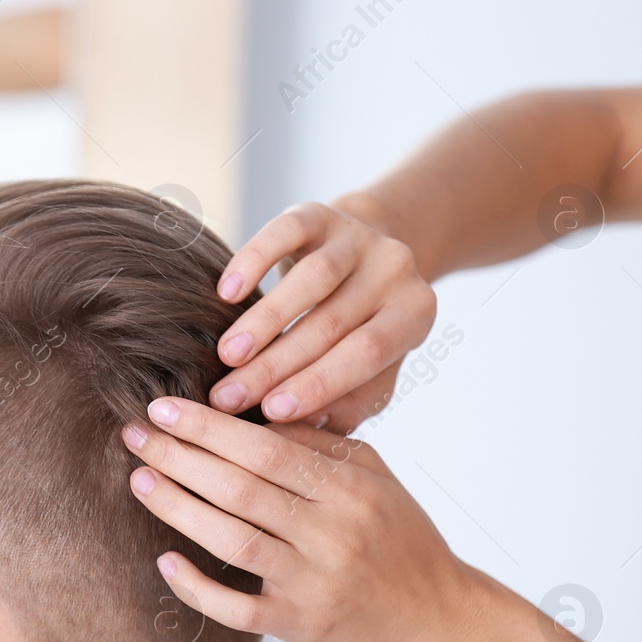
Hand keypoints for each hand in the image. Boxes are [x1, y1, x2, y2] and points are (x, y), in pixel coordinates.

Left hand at [121, 396, 494, 641]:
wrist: (440, 620)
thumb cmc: (402, 541)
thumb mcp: (374, 480)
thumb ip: (319, 447)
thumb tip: (254, 410)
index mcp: (349, 488)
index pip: (266, 447)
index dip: (209, 427)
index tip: (163, 408)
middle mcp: (332, 532)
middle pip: (241, 487)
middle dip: (181, 458)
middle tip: (135, 436)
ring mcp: (315, 582)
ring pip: (233, 541)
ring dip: (179, 509)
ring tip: (141, 482)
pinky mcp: (303, 625)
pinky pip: (240, 608)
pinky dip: (198, 587)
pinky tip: (166, 561)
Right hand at [209, 202, 435, 433]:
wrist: (364, 259)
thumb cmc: (360, 333)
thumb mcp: (370, 374)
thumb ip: (345, 404)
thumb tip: (300, 428)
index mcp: (415, 315)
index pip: (365, 355)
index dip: (317, 384)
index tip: (270, 413)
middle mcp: (396, 271)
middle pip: (332, 323)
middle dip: (275, 365)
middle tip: (228, 397)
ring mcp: (358, 237)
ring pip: (312, 281)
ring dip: (264, 321)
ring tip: (226, 355)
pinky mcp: (320, 213)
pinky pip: (285, 232)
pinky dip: (254, 261)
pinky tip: (226, 292)